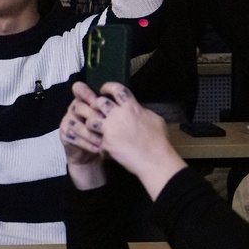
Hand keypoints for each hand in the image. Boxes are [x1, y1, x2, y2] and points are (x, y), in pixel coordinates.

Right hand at [60, 84, 108, 189]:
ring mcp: (67, 122)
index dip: (85, 92)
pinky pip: (75, 138)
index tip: (95, 100)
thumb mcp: (107, 120)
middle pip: (78, 107)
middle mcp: (73, 109)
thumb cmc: (102, 133)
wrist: (92, 155)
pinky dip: (88, 144)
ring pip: (77, 125)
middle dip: (93, 116)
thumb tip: (118, 105)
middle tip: (104, 125)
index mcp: (83, 101)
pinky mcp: (64, 135)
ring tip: (103, 141)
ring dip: (92, 134)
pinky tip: (98, 149)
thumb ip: (108, 110)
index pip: (78, 88)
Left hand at [85, 82, 185, 199]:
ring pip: (91, 120)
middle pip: (99, 102)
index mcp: (131, 107)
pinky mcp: (106, 144)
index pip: (116, 89)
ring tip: (94, 126)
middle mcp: (118, 116)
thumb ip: (142, 111)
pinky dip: (97, 142)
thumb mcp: (154, 119)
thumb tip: (137, 110)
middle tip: (95, 108)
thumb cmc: (158, 141)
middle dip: (95, 104)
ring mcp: (110, 130)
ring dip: (91, 122)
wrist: (154, 160)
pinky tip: (101, 145)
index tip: (103, 89)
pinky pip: (96, 139)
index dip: (107, 87)